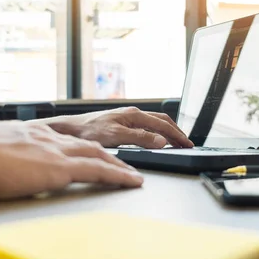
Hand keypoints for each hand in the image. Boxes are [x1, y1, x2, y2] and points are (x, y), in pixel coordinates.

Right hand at [0, 120, 142, 200]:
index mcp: (25, 134)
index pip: (64, 140)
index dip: (81, 148)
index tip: (92, 154)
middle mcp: (43, 137)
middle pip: (87, 144)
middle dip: (108, 154)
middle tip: (124, 164)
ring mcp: (50, 149)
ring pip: (98, 154)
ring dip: (119, 165)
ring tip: (133, 175)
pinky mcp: (54, 167)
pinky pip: (97, 170)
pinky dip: (118, 175)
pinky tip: (131, 181)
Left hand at [39, 107, 193, 148]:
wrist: (71, 129)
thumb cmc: (88, 131)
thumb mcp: (116, 136)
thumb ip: (140, 138)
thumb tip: (161, 140)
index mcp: (134, 114)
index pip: (163, 124)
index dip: (177, 135)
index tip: (188, 144)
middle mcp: (132, 114)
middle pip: (162, 121)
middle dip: (176, 132)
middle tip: (187, 144)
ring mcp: (127, 118)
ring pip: (155, 123)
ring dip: (168, 132)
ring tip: (176, 142)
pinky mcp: (122, 124)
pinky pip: (146, 127)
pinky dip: (157, 133)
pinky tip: (156, 140)